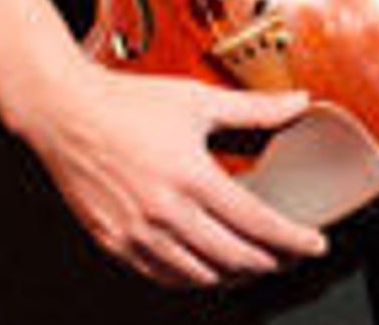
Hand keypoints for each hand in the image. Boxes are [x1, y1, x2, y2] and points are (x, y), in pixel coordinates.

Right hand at [13, 57, 327, 285]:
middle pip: (234, 258)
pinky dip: (192, 279)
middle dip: (271, 263)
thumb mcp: (197, 99)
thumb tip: (299, 103)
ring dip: (234, 277)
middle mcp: (165, 212)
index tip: (314, 245)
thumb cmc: (127, 101)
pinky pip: (163, 276)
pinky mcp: (114, 243)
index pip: (257, 223)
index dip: (292, 240)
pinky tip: (205, 269)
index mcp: (191, 176)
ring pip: (200, 276)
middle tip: (289, 258)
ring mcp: (137, 233)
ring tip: (253, 265)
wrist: (64, 112)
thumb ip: (253, 108)